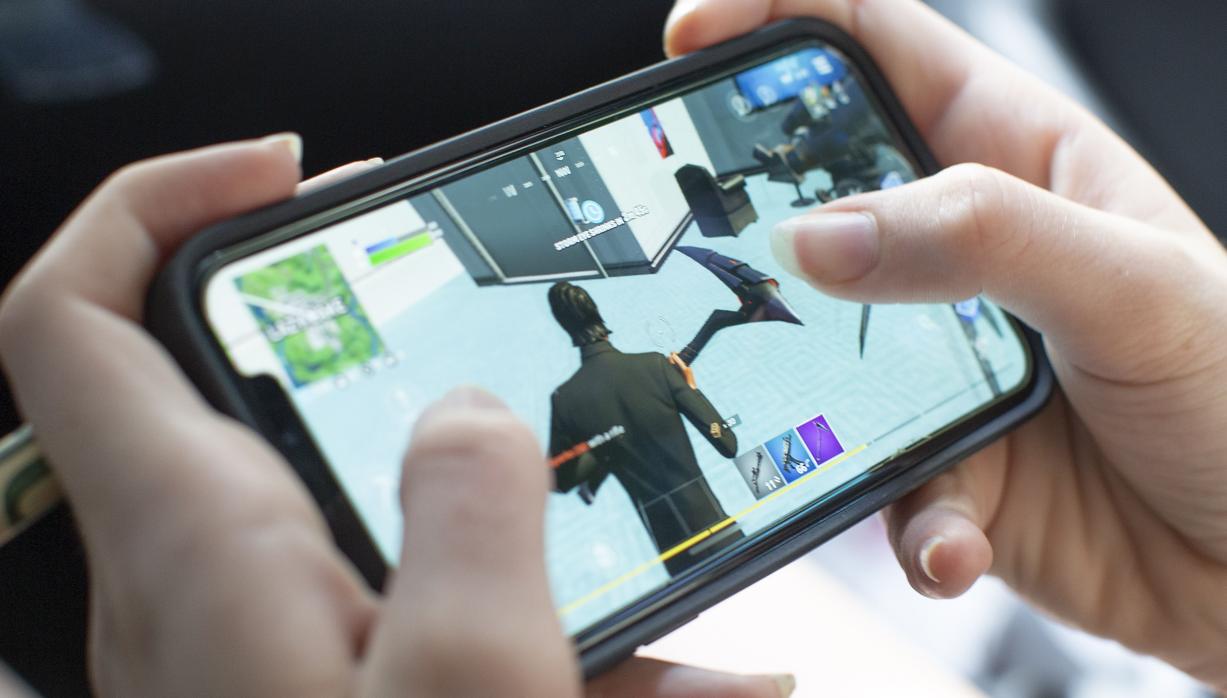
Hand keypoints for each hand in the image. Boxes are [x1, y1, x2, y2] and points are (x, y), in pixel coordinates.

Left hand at [0, 137, 790, 696]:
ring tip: (617, 513)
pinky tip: (671, 667)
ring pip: (360, 510)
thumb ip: (476, 510)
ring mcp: (257, 646)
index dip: (162, 203)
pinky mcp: (316, 693)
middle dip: (364, 336)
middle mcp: (200, 584)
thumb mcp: (470, 685)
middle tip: (467, 308)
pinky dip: (524, 619)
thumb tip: (471, 414)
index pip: (84, 312)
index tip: (292, 170)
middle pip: (244, 389)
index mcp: (198, 544)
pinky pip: (415, 611)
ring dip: (493, 507)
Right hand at [667, 0, 1226, 687]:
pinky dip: (905, 523)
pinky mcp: (941, 463)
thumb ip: (979, 238)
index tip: (693, 37)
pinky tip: (956, 538)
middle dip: (754, 221)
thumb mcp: (1135, 285)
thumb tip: (817, 233)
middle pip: (818, 201)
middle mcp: (964, 258)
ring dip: (815, 406)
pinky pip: (875, 484)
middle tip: (705, 245)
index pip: (881, 52)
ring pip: (819, 358)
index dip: (782, 20)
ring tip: (850, 435)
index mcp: (1019, 164)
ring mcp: (941, 364)